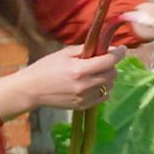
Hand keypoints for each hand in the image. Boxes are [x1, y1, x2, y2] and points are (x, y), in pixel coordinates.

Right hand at [0, 45, 126, 120]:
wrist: (31, 90)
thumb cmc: (46, 67)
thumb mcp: (64, 53)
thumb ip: (86, 50)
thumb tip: (105, 47)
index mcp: (79, 70)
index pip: (109, 61)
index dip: (119, 53)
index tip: (122, 48)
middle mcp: (84, 85)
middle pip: (112, 74)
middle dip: (111, 65)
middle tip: (104, 60)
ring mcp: (84, 98)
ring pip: (109, 86)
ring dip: (107, 77)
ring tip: (95, 72)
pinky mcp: (82, 106)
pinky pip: (103, 97)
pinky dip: (103, 89)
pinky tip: (93, 83)